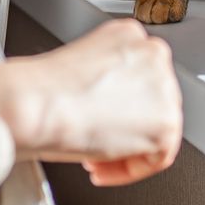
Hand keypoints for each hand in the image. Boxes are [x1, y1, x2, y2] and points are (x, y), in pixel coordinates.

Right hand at [0, 19, 181, 187]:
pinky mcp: (166, 122)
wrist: (38, 105)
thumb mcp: (80, 69)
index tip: (96, 120)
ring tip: (94, 157)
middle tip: (94, 144)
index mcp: (128, 35)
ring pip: (156, 130)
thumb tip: (109, 104)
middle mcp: (152, 53)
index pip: (137, 77)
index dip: (113, 106)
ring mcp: (164, 86)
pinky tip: (102, 166)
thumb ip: (105, 80)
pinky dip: (130, 169)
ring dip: (124, 150)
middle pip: (150, 103)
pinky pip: (158, 156)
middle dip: (121, 128)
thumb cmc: (42, 91)